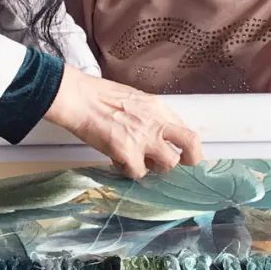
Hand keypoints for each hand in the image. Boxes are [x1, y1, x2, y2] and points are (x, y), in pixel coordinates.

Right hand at [43, 66, 203, 179]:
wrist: (79, 99)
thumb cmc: (99, 96)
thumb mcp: (135, 99)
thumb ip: (151, 116)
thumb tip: (160, 133)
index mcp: (158, 108)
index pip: (186, 129)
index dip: (188, 147)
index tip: (185, 155)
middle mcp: (156, 123)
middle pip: (191, 144)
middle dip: (191, 160)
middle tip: (181, 167)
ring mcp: (143, 139)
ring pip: (168, 165)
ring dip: (155, 168)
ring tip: (138, 161)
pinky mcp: (127, 153)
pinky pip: (138, 173)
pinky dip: (129, 171)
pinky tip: (117, 160)